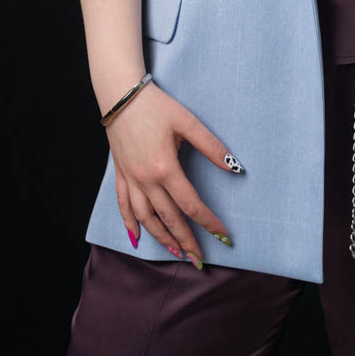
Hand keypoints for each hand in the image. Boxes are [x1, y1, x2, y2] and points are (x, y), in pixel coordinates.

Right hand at [106, 81, 238, 266]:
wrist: (121, 95)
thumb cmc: (157, 106)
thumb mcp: (188, 122)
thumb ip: (211, 146)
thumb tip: (234, 167)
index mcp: (165, 168)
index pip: (191, 204)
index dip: (208, 222)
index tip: (223, 236)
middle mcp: (146, 180)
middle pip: (169, 218)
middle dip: (186, 240)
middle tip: (199, 260)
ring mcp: (131, 179)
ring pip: (146, 218)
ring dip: (161, 238)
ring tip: (176, 253)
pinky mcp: (120, 174)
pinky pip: (124, 206)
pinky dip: (130, 224)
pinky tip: (137, 238)